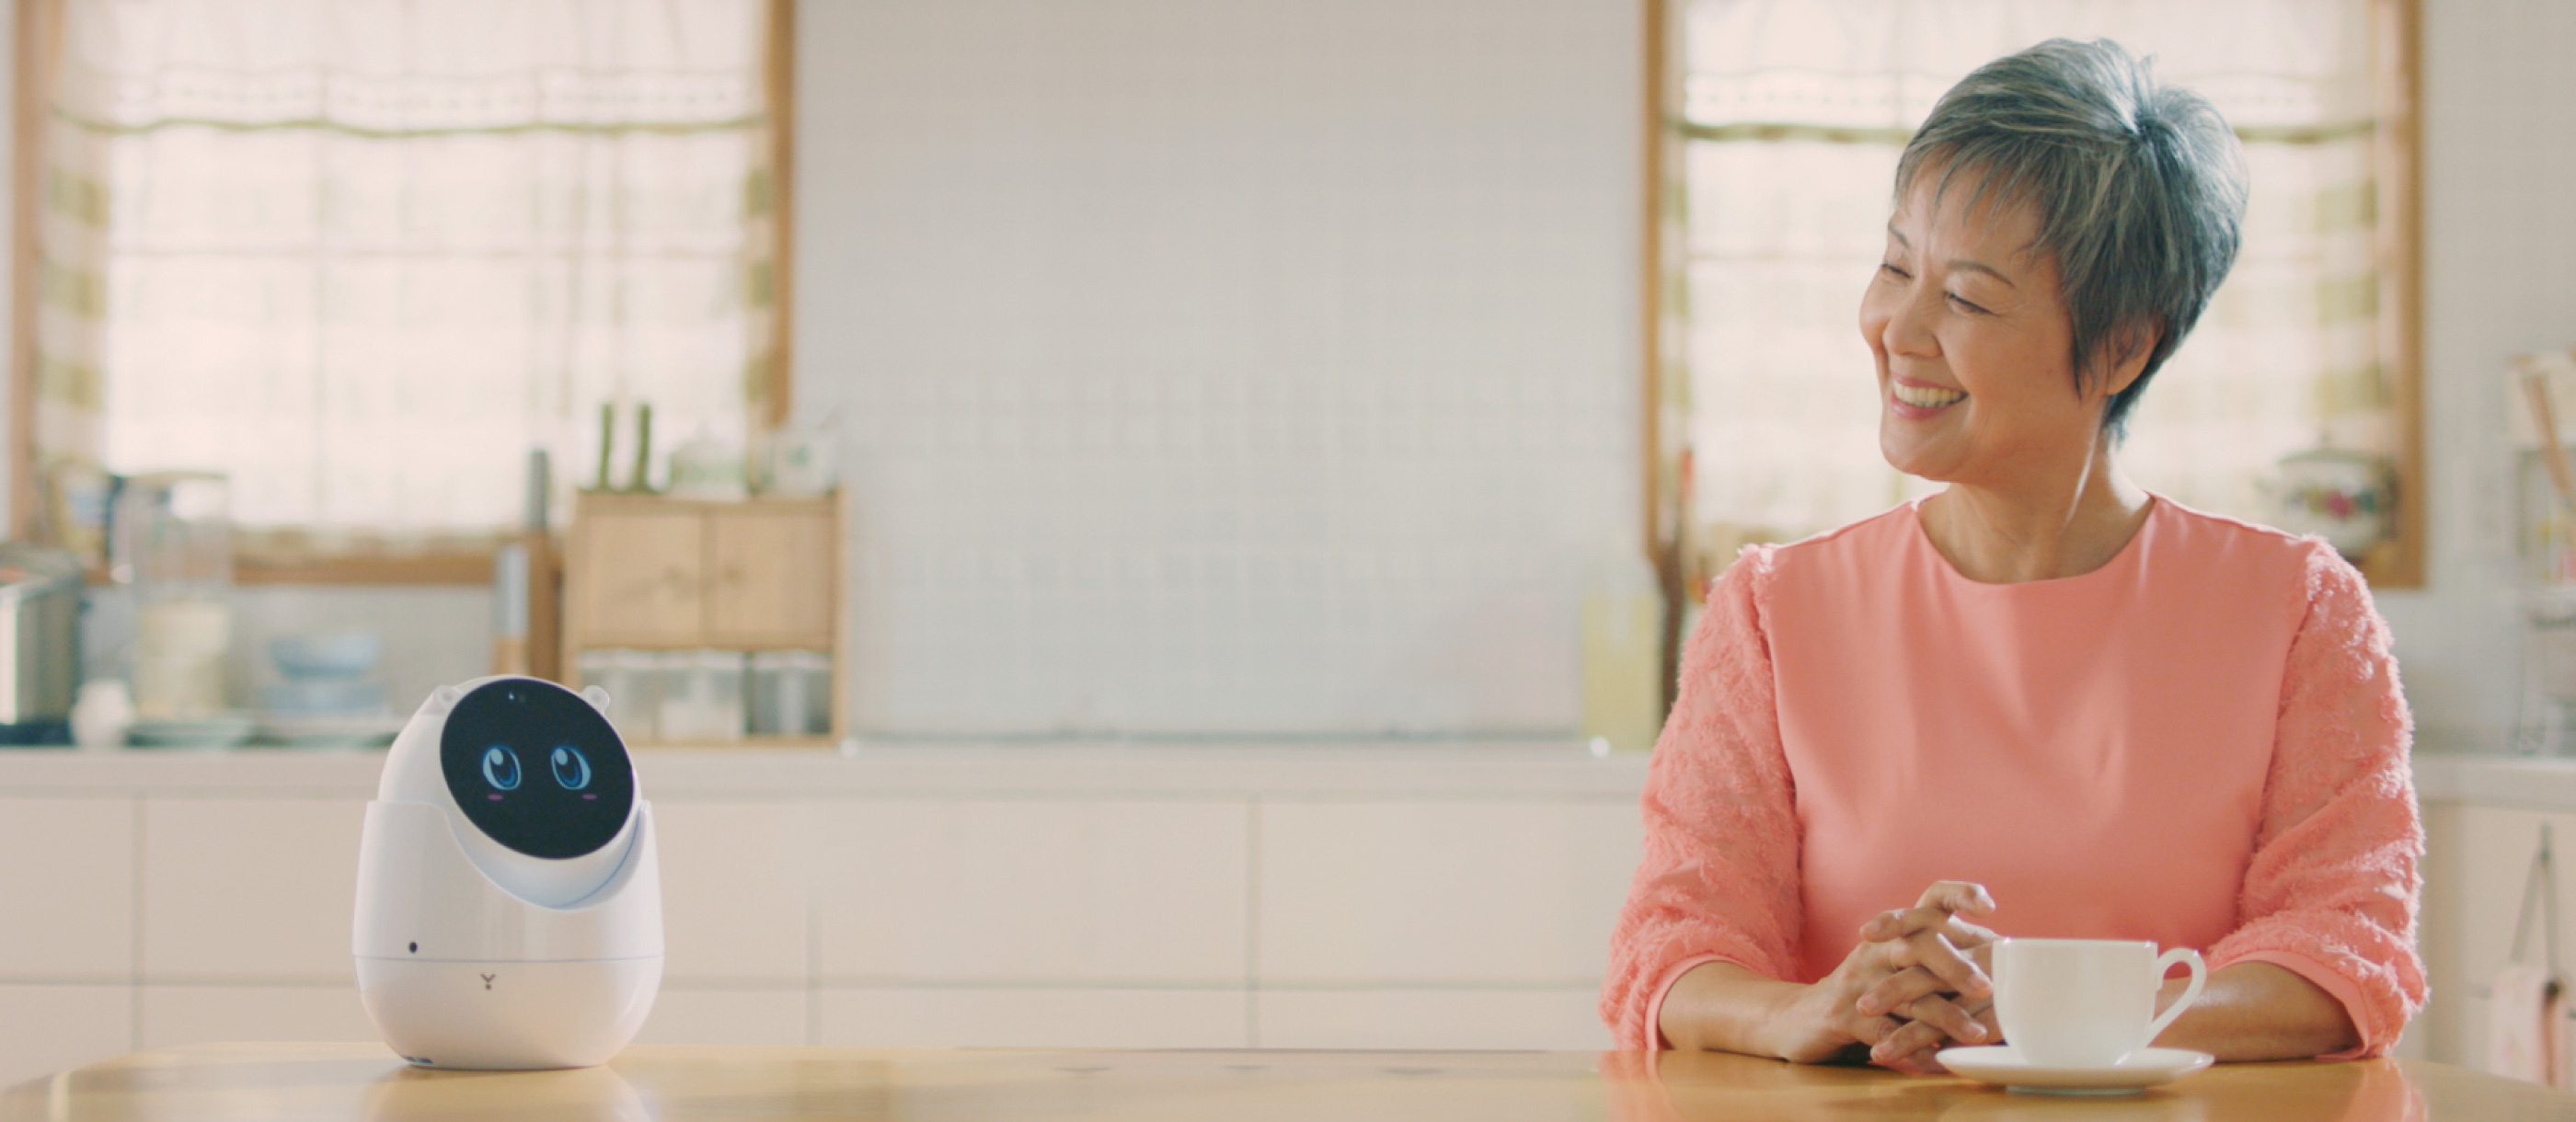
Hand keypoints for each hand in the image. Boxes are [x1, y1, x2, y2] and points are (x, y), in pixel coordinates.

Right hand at [1762, 881, 1999, 1072]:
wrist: (1803, 1016)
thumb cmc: (1871, 990)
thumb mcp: (1902, 965)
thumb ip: (1946, 959)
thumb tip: (2008, 958)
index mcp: (1897, 931)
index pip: (1930, 899)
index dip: (1959, 896)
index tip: (1989, 906)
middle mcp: (1877, 947)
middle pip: (1917, 943)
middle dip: (1954, 965)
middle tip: (1986, 988)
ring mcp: (1858, 979)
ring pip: (1905, 992)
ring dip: (1943, 1015)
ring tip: (1975, 1034)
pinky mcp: (1843, 1014)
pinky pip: (1884, 1032)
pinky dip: (1914, 1049)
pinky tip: (1939, 1061)